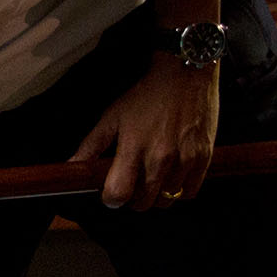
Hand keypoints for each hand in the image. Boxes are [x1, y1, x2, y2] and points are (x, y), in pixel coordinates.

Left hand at [72, 52, 219, 210]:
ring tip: (152, 179)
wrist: (185, 73)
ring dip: (157, 196)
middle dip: (133, 199)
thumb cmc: (146, 95)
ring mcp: (184, 159)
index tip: (112, 193)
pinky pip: (190, 192)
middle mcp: (159, 158)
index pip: (119, 194)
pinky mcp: (203, 157)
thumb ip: (91, 145)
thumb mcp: (112, 116)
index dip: (112, 199)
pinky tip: (172, 177)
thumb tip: (72, 165)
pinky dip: (179, 190)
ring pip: (166, 200)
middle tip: (132, 185)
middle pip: (143, 203)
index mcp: (133, 148)